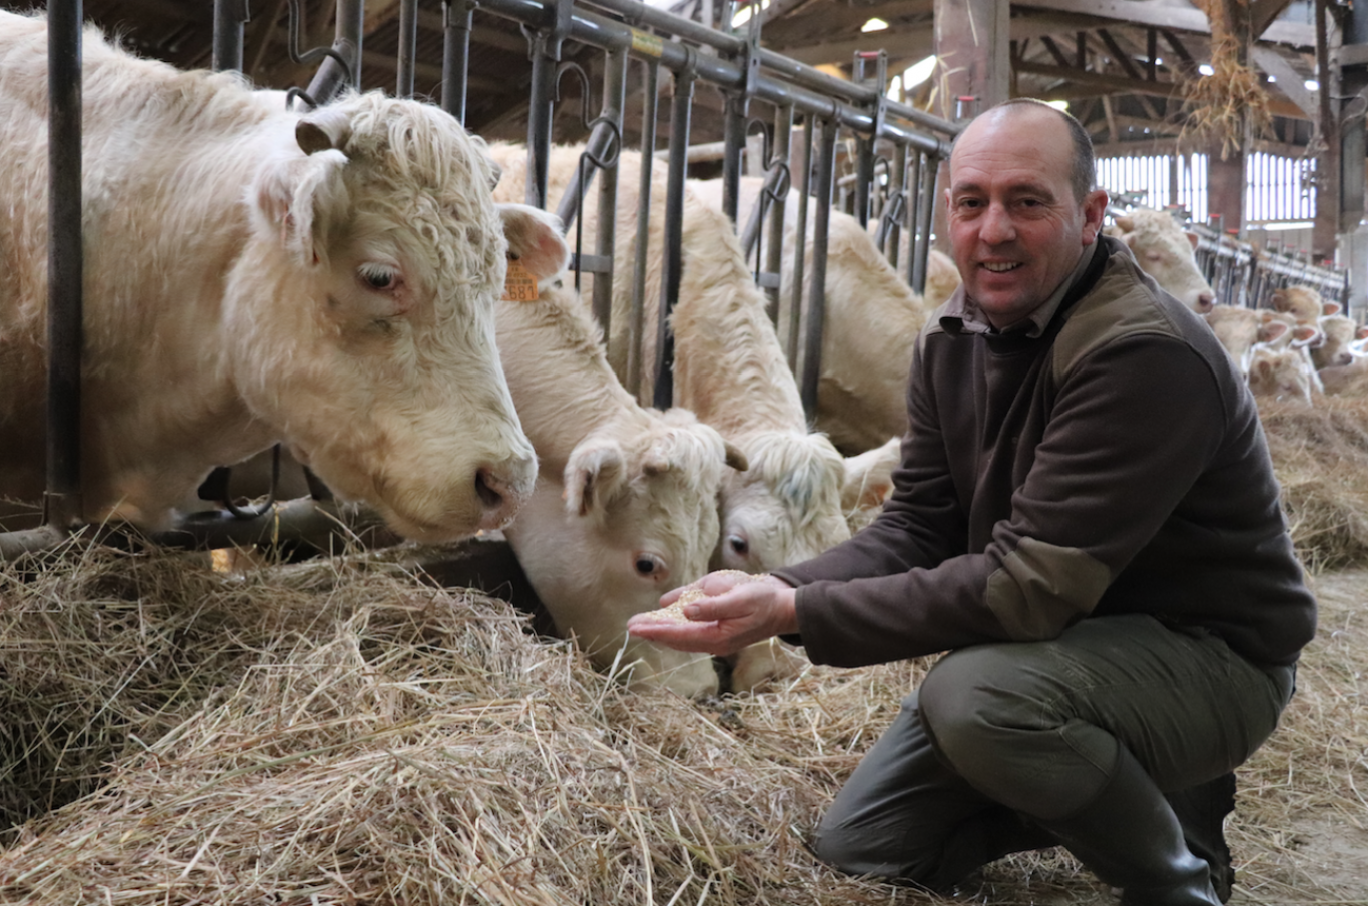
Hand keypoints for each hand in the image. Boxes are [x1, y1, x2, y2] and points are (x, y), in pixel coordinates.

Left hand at [626, 570, 797, 655]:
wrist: (783, 608)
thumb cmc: (764, 601)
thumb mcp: (741, 598)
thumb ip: (713, 606)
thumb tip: (686, 611)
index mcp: (718, 636)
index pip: (679, 634)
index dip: (656, 630)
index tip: (637, 627)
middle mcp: (714, 641)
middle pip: (676, 639)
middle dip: (653, 632)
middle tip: (630, 626)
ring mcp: (716, 639)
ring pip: (681, 637)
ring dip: (660, 630)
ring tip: (640, 625)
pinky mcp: (718, 632)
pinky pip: (690, 632)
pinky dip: (674, 628)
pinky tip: (663, 621)